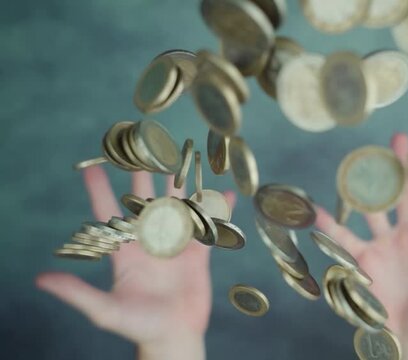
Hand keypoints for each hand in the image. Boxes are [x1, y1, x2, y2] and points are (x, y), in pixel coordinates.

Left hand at [36, 167, 235, 359]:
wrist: (173, 335)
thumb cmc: (137, 325)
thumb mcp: (105, 310)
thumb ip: (78, 292)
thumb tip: (41, 279)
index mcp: (125, 249)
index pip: (109, 212)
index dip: (99, 189)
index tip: (91, 165)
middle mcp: (150, 241)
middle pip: (145, 200)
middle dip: (143, 174)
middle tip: (142, 146)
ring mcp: (176, 245)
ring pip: (179, 207)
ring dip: (182, 185)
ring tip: (185, 159)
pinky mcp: (198, 254)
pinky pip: (209, 228)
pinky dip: (219, 211)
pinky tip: (227, 194)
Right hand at [315, 133, 407, 358]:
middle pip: (405, 194)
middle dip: (402, 167)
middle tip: (399, 138)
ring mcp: (385, 245)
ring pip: (374, 210)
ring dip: (366, 187)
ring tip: (357, 163)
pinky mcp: (364, 260)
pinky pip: (345, 240)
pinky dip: (331, 226)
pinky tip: (317, 211)